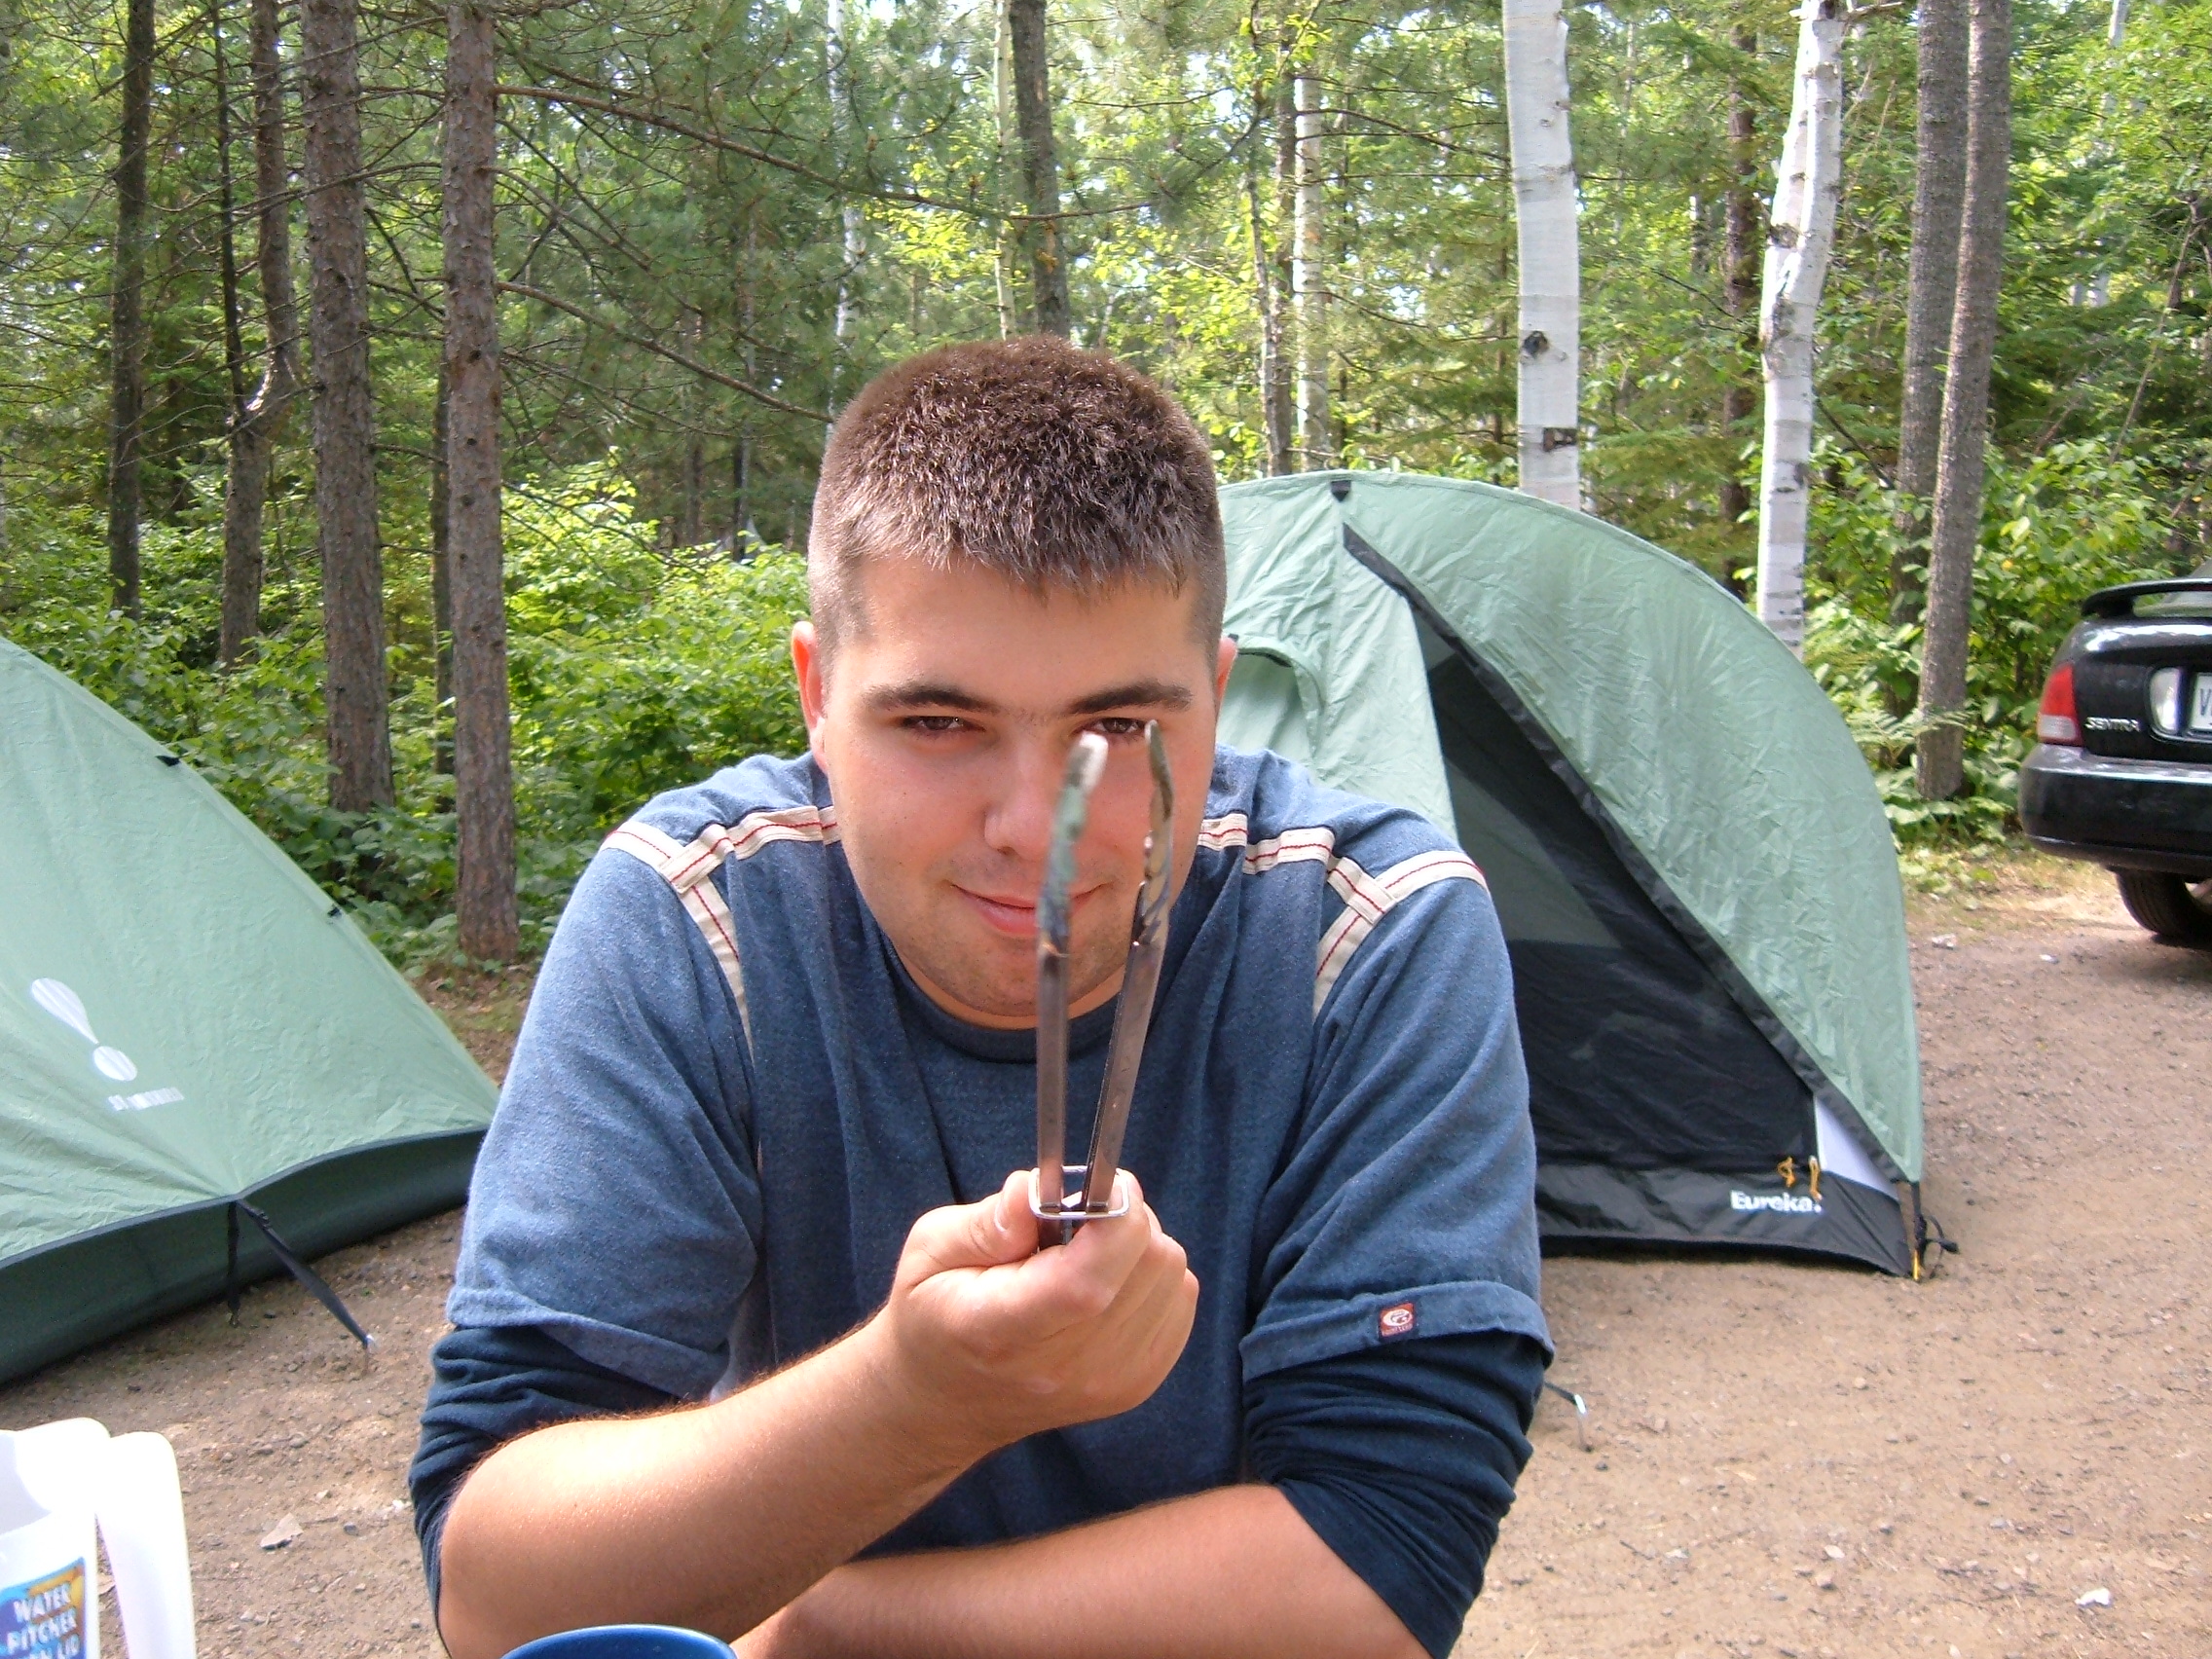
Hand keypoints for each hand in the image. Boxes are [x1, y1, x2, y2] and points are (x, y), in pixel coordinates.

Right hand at [869, 1169, 1197, 1460]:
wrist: (946, 1403)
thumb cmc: (934, 1314)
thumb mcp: (929, 1252)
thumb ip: (986, 1221)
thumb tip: (1035, 1190)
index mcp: (1002, 1332)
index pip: (1089, 1281)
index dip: (1114, 1216)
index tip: (1100, 1183)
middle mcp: (1064, 1368)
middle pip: (1147, 1266)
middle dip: (1123, 1217)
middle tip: (1079, 1218)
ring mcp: (1108, 1383)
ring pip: (1172, 1275)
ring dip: (1139, 1245)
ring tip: (1085, 1253)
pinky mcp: (1137, 1385)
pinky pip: (1180, 1297)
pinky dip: (1152, 1274)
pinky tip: (1107, 1282)